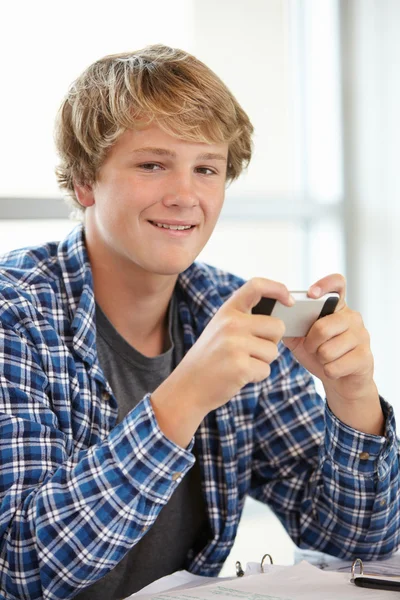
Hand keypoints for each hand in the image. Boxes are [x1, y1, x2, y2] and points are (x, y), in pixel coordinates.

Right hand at [151, 278, 291, 445]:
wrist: (187, 387)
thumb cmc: (210, 359)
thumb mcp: (220, 329)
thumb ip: (244, 320)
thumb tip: (279, 321)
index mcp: (227, 311)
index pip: (256, 286)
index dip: (278, 289)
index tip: (289, 301)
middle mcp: (231, 323)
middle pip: (277, 327)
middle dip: (271, 342)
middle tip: (250, 351)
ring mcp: (235, 344)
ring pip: (273, 351)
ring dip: (262, 361)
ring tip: (239, 364)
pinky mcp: (240, 366)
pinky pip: (266, 370)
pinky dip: (256, 376)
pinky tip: (237, 376)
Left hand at [284, 274, 382, 434]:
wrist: (341, 380)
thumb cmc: (319, 353)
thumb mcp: (301, 337)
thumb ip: (291, 325)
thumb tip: (274, 317)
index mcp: (336, 307)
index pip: (337, 284)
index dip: (325, 285)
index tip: (311, 294)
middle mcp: (352, 317)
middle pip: (322, 327)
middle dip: (311, 343)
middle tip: (313, 347)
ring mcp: (362, 335)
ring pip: (327, 350)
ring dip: (320, 359)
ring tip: (326, 358)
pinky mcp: (365, 357)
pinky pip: (335, 366)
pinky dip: (328, 371)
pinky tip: (335, 369)